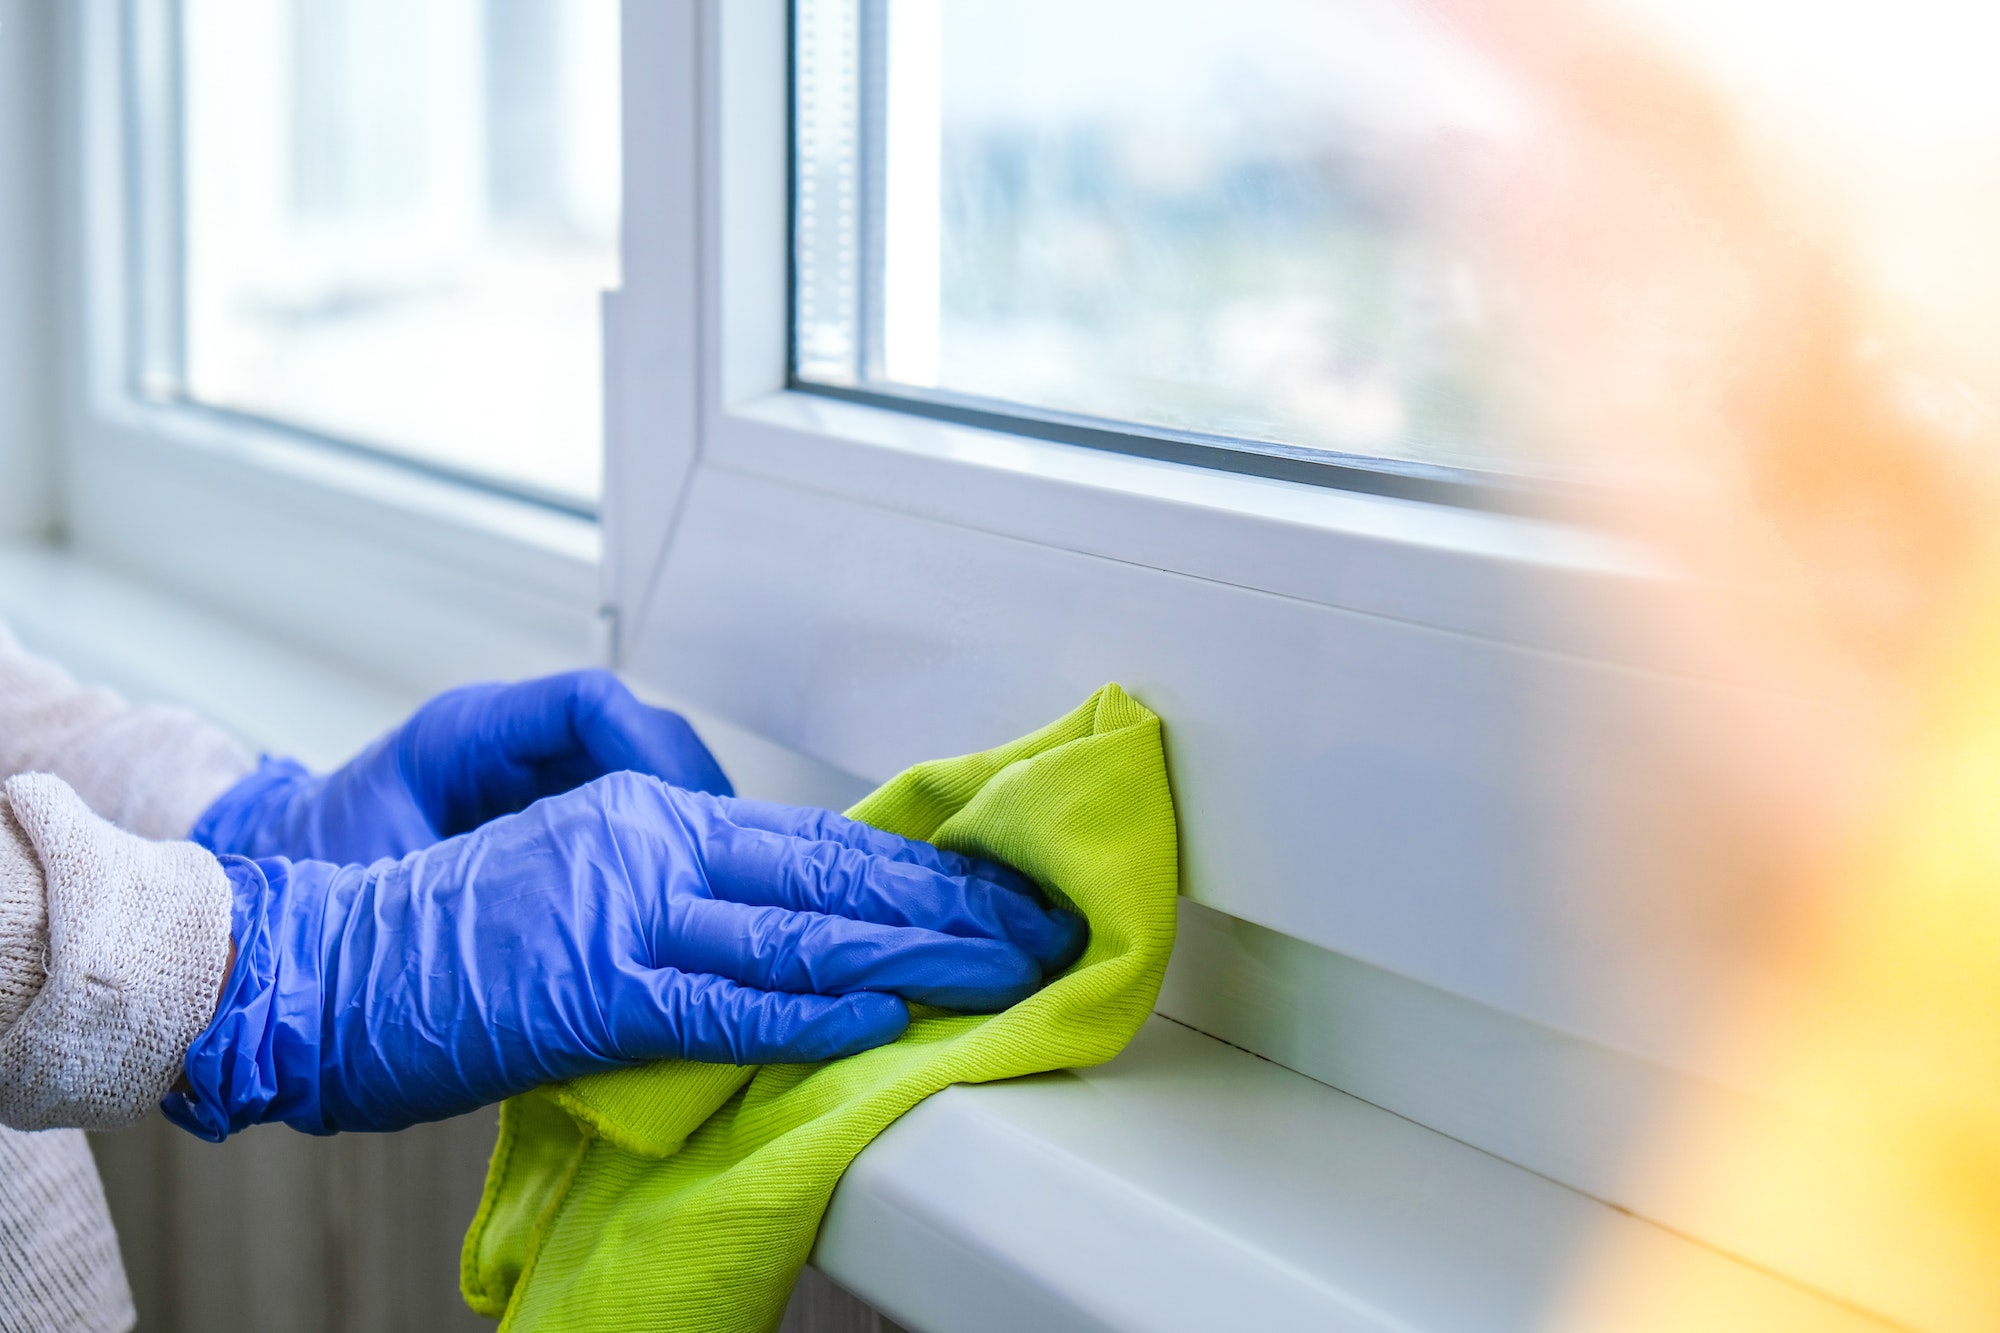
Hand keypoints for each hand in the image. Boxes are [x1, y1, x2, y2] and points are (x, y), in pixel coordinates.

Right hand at [166, 772, 1085, 1138]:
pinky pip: (720, 1006)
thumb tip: (778, 941)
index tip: (994, 894)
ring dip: (915, 957)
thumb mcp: (577, 885)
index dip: (919, 875)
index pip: (817, 846)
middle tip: (1043, 928)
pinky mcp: (588, 988)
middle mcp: (649, 844)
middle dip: (952, 908)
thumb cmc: (441, 935)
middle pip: (833, 877)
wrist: (311, 954)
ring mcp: (621, 910)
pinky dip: (805, 1018)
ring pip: (800, 932)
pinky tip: (877, 1024)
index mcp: (649, 817)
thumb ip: (678, 902)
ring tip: (1002, 972)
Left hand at [191, 669, 732, 863]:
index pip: (587, 705)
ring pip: (640, 770)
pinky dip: (655, 843)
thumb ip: (474, 879)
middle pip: (634, 731)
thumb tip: (572, 904)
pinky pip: (619, 808)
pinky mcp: (540, 814)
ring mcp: (527, 776)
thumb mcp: (388, 880)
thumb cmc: (314, 884)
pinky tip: (671, 892)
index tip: (674, 812)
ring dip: (681, 816)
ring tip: (710, 874)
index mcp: (467, 735)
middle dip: (687, 786)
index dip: (647, 750)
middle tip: (720, 849)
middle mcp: (507, 743)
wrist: (261, 914)